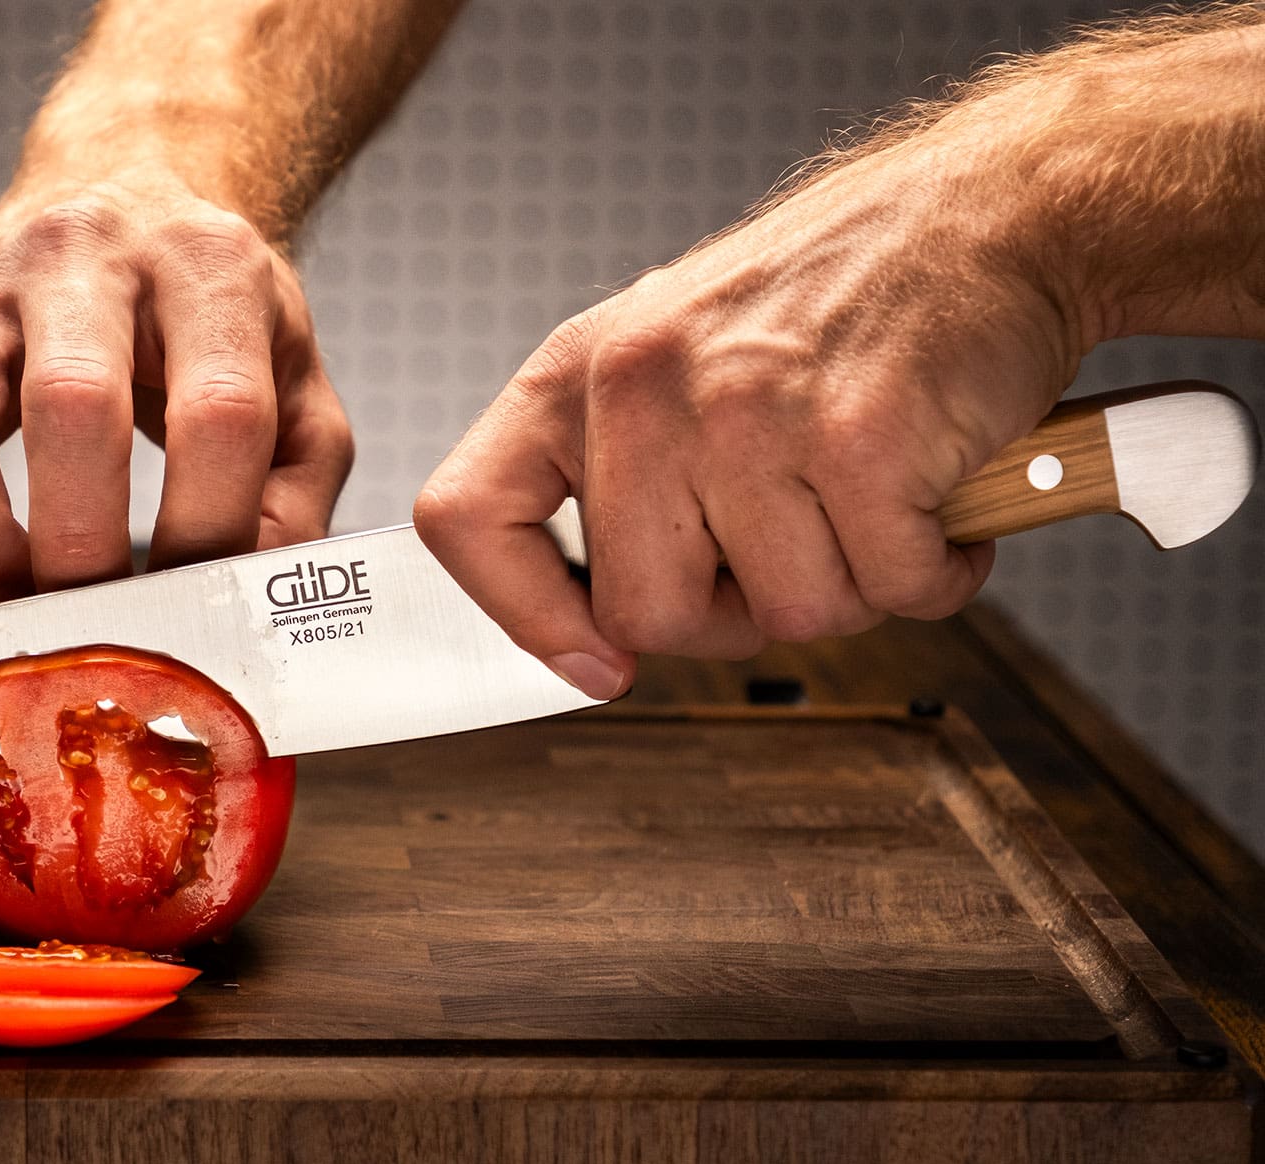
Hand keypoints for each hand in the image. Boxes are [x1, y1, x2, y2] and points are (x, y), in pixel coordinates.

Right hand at [0, 171, 352, 613]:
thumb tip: (250, 597)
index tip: (204, 611)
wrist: (130, 180)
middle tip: (106, 632)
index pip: (220, 413)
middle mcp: (95, 257)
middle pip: (77, 405)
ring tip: (25, 620)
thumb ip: (297, 491)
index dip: (208, 531)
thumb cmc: (218, 305)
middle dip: (84, 548)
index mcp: (212, 269)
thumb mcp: (296, 380)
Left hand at [415, 139, 1084, 697]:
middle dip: (734, 615)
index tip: (593, 659)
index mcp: (578, 375)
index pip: (467, 517)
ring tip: (870, 491)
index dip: (524, 616)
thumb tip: (594, 638)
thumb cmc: (833, 306)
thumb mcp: (673, 362)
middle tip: (790, 542)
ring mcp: (749, 414)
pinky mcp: (862, 441)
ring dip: (853, 583)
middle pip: (647, 613)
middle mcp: (643, 389)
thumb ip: (616, 485)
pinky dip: (935, 568)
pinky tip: (933, 493)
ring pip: (787, 617)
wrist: (985, 216)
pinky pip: (893, 591)